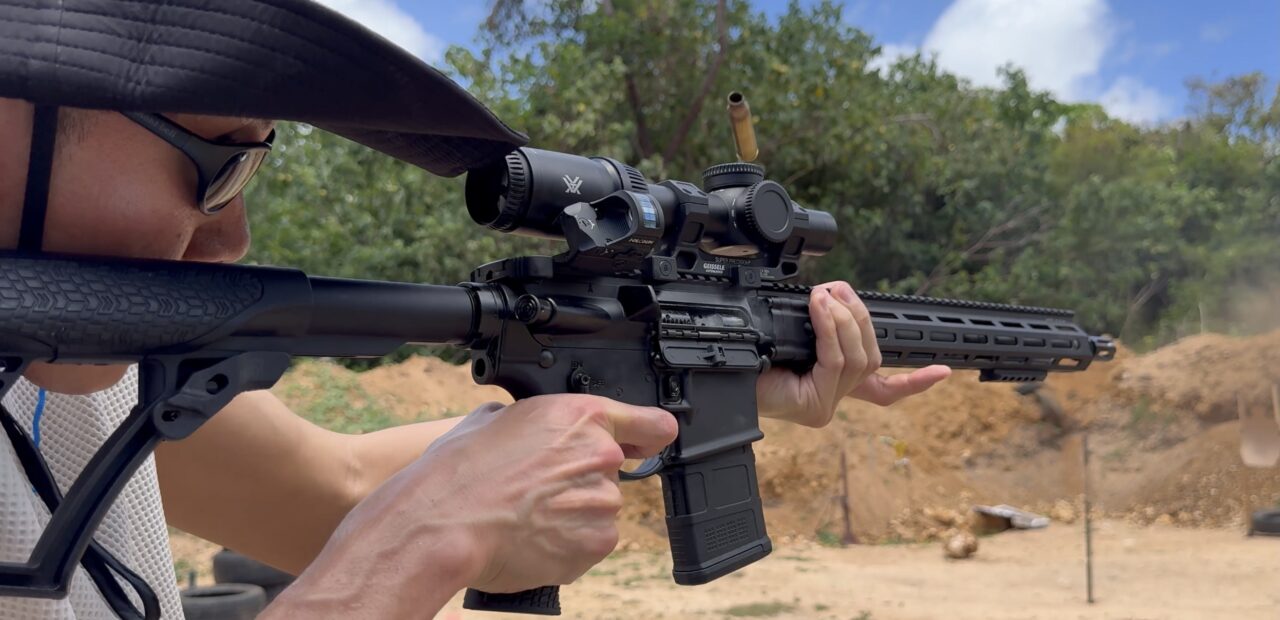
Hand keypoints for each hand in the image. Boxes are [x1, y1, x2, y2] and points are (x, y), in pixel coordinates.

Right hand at [270, 395, 675, 617]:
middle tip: (536, 491)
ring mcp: (602, 502)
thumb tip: (534, 428)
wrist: (442, 523)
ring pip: (598, 509)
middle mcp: (601, 455)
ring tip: (525, 517)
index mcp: (580, 416)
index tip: (650, 441)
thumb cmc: (457, 472)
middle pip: (610, 471)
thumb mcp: (494, 419)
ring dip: (572, 515)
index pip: (650, 422)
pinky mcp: (596, 543)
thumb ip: (535, 422)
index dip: (648, 433)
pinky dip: (567, 545)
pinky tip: (531, 538)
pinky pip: (590, 543)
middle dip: (581, 481)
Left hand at [757, 281, 950, 426]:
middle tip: (837, 290)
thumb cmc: (743, 355)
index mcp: (831, 385)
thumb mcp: (789, 334)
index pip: (882, 390)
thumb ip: (818, 325)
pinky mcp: (816, 407)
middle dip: (859, 318)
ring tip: (825, 297)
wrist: (713, 378)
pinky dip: (832, 332)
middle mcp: (833, 398)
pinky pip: (836, 363)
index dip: (914, 382)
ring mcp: (826, 406)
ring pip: (858, 358)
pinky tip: (823, 309)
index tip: (945, 370)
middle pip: (871, 357)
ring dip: (843, 320)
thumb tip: (832, 295)